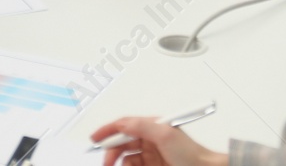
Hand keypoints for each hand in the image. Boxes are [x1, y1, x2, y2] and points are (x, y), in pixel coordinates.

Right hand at [89, 117, 227, 165]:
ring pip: (126, 158)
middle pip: (122, 143)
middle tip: (106, 162)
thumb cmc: (191, 154)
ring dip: (119, 163)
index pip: (124, 124)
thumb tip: (123, 123)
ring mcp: (152, 155)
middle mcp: (151, 139)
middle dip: (111, 151)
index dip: (108, 130)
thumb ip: (142, 126)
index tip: (94, 139)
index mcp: (153, 126)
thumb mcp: (165, 135)